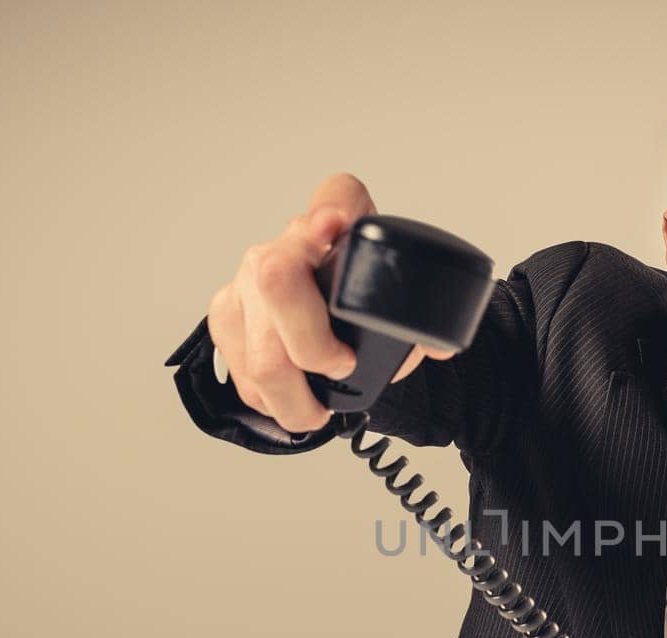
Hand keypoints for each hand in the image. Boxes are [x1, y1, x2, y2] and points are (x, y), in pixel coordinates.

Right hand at [204, 172, 456, 433]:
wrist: (325, 311)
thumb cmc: (364, 305)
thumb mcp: (399, 306)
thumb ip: (423, 321)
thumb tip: (439, 346)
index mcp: (341, 224)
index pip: (337, 195)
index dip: (332, 208)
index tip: (332, 225)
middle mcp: (288, 243)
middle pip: (278, 280)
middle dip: (311, 345)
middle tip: (340, 368)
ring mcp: (250, 276)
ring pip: (258, 344)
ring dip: (289, 395)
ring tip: (315, 412)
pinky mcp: (227, 313)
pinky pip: (240, 364)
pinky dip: (266, 397)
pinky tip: (287, 400)